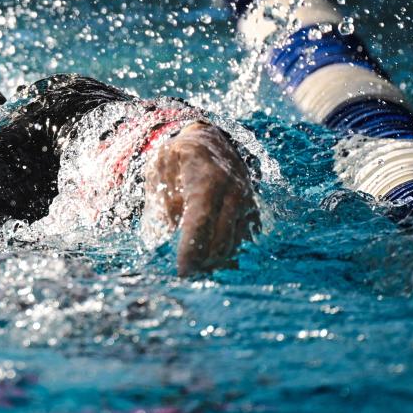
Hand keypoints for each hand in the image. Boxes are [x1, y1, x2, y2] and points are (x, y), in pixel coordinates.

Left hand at [143, 121, 259, 275]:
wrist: (210, 138)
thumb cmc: (180, 157)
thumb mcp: (161, 170)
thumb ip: (163, 202)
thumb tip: (166, 235)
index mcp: (207, 181)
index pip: (200, 224)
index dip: (191, 251)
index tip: (182, 272)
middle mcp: (232, 193)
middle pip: (221, 242)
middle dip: (202, 263)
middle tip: (185, 275)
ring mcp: (246, 203)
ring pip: (233, 245)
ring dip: (214, 262)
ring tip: (195, 268)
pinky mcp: (252, 211)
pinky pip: (241, 240)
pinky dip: (226, 253)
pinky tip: (209, 259)